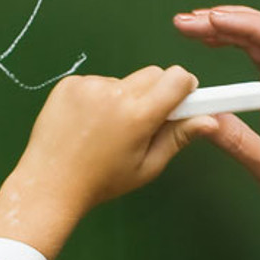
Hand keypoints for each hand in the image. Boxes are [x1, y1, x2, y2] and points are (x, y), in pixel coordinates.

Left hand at [0, 65, 216, 259]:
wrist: (49, 184)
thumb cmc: (102, 182)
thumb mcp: (147, 167)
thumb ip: (178, 138)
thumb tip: (210, 120)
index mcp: (139, 115)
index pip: (178, 78)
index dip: (185, 87)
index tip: (184, 100)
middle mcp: (115, 93)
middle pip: (154, 74)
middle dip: (157, 92)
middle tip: (144, 121)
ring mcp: (89, 85)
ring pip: (125, 81)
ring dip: (125, 97)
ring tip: (108, 129)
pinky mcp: (69, 83)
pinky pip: (98, 82)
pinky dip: (99, 98)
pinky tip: (88, 123)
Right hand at [172, 6, 259, 227]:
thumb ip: (236, 142)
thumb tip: (203, 116)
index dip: (245, 25)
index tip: (211, 21)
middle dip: (228, 20)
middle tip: (188, 22)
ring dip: (228, 28)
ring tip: (191, 26)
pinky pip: (259, 56)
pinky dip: (235, 44)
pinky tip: (212, 40)